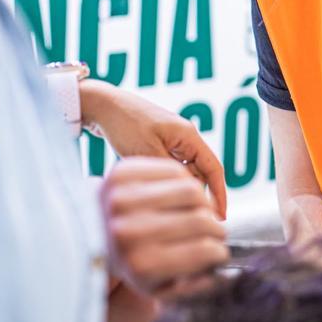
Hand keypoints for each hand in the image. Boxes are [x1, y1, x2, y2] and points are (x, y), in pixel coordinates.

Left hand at [81, 80, 226, 218]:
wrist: (102, 105)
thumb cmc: (124, 124)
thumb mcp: (147, 153)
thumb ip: (169, 173)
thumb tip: (185, 193)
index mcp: (189, 136)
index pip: (214, 168)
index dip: (219, 194)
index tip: (219, 216)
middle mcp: (185, 137)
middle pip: (201, 172)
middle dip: (195, 194)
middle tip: (184, 215)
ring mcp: (173, 140)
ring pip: (184, 171)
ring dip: (176, 186)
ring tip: (162, 202)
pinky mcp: (159, 143)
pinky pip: (171, 166)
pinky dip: (165, 179)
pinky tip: (153, 188)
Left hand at [101, 157, 229, 299]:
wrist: (83, 238)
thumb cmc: (128, 264)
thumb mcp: (155, 288)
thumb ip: (191, 287)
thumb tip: (221, 270)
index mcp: (140, 263)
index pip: (203, 250)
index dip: (219, 252)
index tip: (218, 253)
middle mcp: (128, 231)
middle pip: (201, 220)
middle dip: (216, 228)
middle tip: (215, 232)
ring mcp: (123, 198)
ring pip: (193, 190)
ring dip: (205, 203)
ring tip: (200, 213)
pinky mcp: (121, 173)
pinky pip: (175, 170)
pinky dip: (186, 181)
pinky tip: (181, 196)